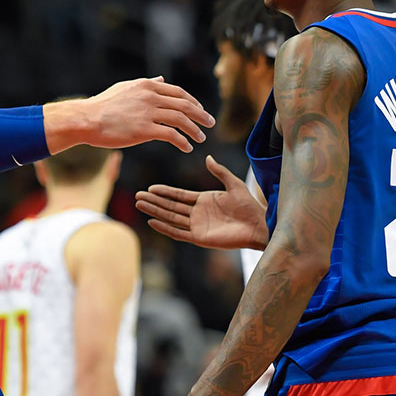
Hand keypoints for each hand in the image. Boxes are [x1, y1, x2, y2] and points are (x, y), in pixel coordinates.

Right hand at [48, 78, 214, 153]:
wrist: (87, 119)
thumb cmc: (103, 105)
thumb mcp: (125, 88)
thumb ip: (146, 84)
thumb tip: (161, 79)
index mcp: (147, 85)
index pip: (178, 92)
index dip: (193, 102)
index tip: (200, 110)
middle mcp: (151, 96)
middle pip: (185, 105)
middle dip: (201, 114)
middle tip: (210, 123)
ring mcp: (148, 113)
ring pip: (181, 120)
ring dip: (195, 129)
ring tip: (200, 138)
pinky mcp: (144, 130)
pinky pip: (171, 135)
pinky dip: (182, 141)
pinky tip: (187, 147)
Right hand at [136, 156, 267, 249]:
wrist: (257, 226)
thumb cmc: (249, 206)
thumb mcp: (233, 184)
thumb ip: (220, 171)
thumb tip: (207, 157)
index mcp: (204, 200)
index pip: (179, 195)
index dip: (164, 192)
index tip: (150, 188)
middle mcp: (198, 213)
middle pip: (170, 206)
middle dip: (154, 201)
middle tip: (138, 196)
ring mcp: (197, 226)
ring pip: (171, 217)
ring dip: (155, 211)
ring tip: (140, 205)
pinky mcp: (199, 238)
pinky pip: (178, 232)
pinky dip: (164, 227)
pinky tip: (152, 221)